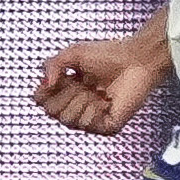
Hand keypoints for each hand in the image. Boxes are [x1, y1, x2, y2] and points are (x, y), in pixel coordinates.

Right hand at [34, 30, 168, 134]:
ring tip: (96, 90)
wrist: (137, 60)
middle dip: (66, 94)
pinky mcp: (107, 126)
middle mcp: (77, 104)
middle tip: (82, 83)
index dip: (46, 90)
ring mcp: (91, 117)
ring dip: (81, 101)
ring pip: (68, 121)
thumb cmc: (110, 54)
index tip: (60, 77)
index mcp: (66, 89)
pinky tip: (106, 100)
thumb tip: (45, 84)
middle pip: (51, 112)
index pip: (41, 101)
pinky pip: (88, 126)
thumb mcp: (73, 53)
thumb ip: (52, 64)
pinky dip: (95, 110)